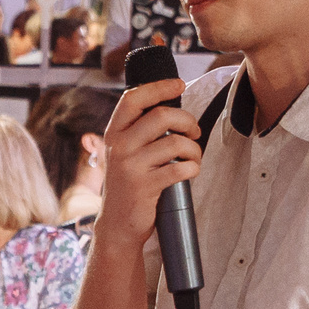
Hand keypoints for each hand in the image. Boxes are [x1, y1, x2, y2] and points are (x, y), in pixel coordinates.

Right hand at [96, 79, 202, 247]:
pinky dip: (193, 168)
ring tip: (193, 158)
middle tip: (194, 132)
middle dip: (188, 121)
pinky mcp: (144, 186)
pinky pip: (180, 168)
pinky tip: (189, 172)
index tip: (179, 85)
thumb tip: (170, 105)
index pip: (134, 98)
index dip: (159, 87)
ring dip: (194, 149)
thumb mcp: (124, 153)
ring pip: (176, 142)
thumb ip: (138, 130)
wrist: (117, 224)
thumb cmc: (129, 184)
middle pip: (162, 115)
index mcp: (114, 133)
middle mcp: (119, 146)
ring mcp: (130, 166)